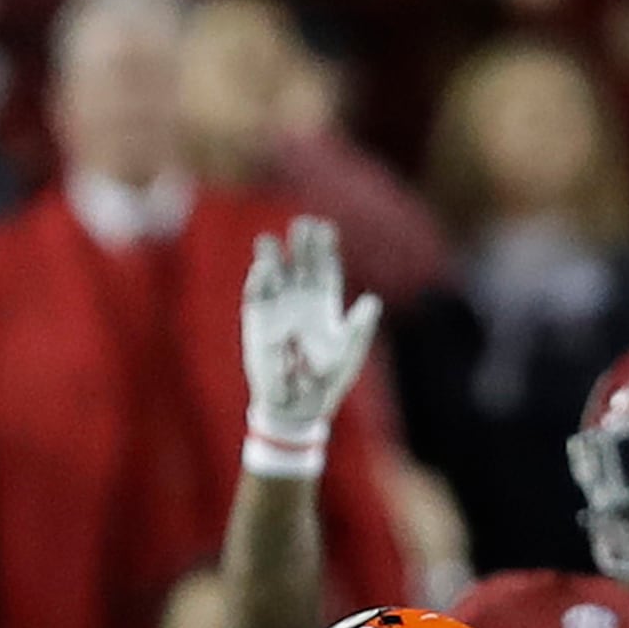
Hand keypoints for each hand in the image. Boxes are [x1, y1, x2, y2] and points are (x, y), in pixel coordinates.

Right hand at [239, 219, 379, 469]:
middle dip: (301, 245)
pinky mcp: (258, 324)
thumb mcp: (349, 352)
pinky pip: (256, 299)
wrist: (300, 405)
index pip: (325, 270)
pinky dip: (259, 283)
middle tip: (302, 222)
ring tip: (270, 239)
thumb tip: (372, 301)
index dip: (325, 249)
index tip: (325, 227)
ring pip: (275, 277)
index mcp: (325, 306)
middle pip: (300, 266)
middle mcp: (301, 303)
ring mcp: (279, 311)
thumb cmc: (328, 381)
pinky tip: (262, 268)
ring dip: (272, 258)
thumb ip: (359, 326)